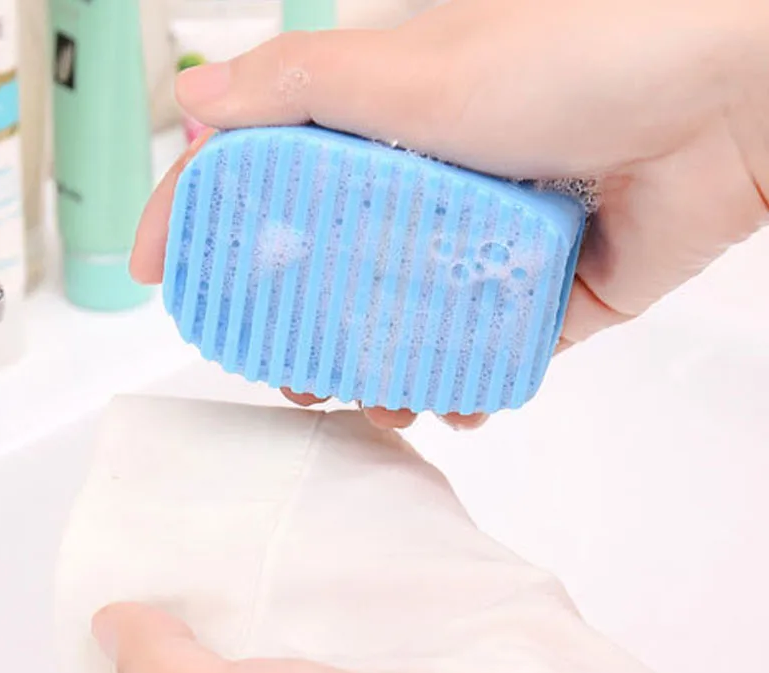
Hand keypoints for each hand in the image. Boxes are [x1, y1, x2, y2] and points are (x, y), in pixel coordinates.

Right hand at [130, 0, 768, 428]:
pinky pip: (484, 352)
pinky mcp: (541, 296)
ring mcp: (481, 247)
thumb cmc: (572, 61)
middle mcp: (425, 189)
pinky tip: (450, 406)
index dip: (207, 222)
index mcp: (382, 131)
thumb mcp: (413, 66)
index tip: (165, 274)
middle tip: (283, 371)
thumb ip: (298, 88)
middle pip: (331, 271)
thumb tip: (194, 102)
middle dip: (295, 329)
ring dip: (374, 372)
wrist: (720, 105)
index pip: (269, 178)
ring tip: (368, 404)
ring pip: (402, 324)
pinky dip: (462, 385)